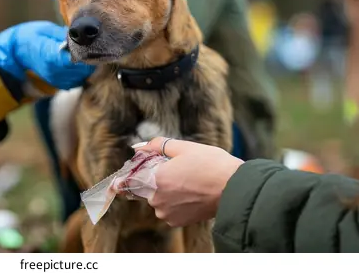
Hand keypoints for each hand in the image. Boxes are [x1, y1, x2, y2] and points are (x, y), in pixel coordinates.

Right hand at [0, 20, 94, 89]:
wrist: (17, 52)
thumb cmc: (32, 36)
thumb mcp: (45, 30)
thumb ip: (63, 34)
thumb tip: (80, 35)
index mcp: (50, 56)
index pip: (75, 58)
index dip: (87, 51)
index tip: (90, 42)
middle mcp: (54, 71)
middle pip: (83, 68)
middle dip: (91, 57)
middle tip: (93, 45)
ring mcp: (57, 80)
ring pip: (84, 75)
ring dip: (88, 65)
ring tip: (87, 52)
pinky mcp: (60, 84)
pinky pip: (79, 79)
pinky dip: (83, 71)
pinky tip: (79, 60)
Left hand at [125, 137, 243, 226]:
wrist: (235, 189)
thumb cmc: (212, 165)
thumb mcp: (184, 147)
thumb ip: (157, 145)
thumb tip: (138, 147)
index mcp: (155, 179)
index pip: (131, 177)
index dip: (136, 170)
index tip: (141, 168)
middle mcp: (156, 199)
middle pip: (146, 186)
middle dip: (156, 177)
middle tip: (177, 169)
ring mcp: (166, 213)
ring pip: (157, 198)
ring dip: (165, 190)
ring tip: (187, 180)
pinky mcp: (177, 222)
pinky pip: (167, 209)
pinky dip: (174, 201)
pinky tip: (190, 192)